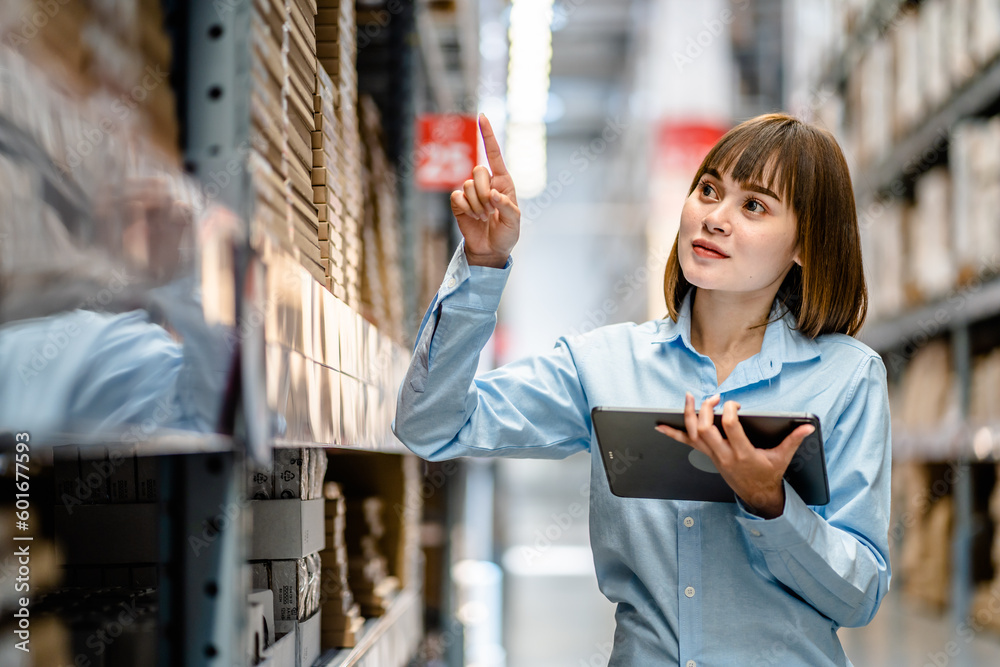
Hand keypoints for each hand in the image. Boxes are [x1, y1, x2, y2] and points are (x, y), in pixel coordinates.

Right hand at [451, 113, 519, 267]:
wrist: (490, 249)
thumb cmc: (506, 233)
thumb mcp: (514, 222)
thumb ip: (507, 207)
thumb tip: (493, 195)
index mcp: (503, 181)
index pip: (493, 154)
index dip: (487, 135)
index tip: (482, 116)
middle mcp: (486, 182)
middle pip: (478, 170)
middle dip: (484, 192)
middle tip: (490, 210)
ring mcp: (471, 192)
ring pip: (467, 185)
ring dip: (477, 205)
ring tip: (484, 217)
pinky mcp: (459, 202)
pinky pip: (457, 197)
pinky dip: (466, 209)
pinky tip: (472, 218)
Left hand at [654, 393, 814, 518]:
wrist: (756, 494)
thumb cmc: (768, 474)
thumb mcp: (782, 457)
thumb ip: (794, 440)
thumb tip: (808, 426)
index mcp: (743, 453)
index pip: (730, 427)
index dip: (729, 412)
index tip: (734, 404)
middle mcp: (724, 455)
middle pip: (706, 430)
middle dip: (706, 410)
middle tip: (714, 398)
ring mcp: (713, 456)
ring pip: (694, 434)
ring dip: (688, 415)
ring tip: (688, 398)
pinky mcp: (708, 455)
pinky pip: (687, 443)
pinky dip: (673, 433)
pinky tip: (659, 426)